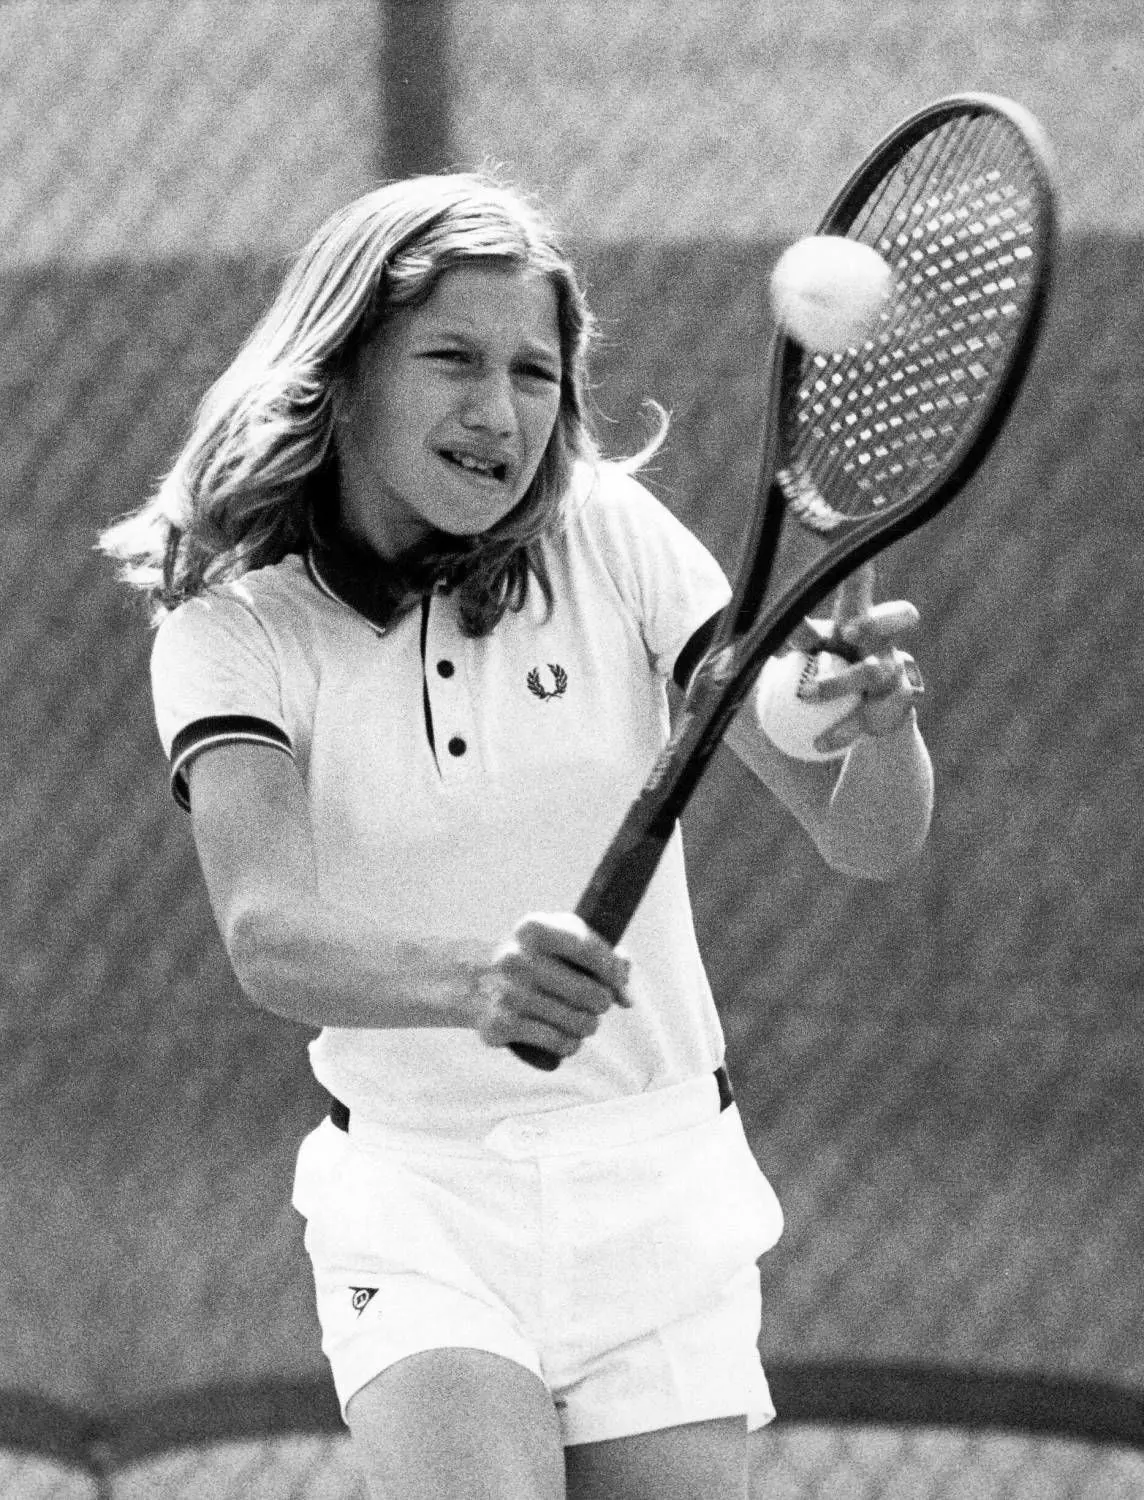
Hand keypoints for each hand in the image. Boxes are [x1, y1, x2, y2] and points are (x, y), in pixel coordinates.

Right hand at [475, 912, 632, 1059]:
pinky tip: (565, 1038)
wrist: (479, 981)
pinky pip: (558, 1043)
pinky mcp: (499, 1025)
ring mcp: (506, 993)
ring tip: (580, 1020)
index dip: (612, 970)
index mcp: (533, 928)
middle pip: (590, 993)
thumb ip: (605, 957)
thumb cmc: (538, 959)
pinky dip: (569, 1044)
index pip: (590, 949)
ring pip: (579, 1022)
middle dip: (601, 1003)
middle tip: (595, 1004)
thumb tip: (626, 998)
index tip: (617, 981)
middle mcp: (515, 957)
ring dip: (587, 1026)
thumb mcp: (565, 941)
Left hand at [792, 562, 924, 755]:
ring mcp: (896, 671)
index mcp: (859, 618)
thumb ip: (785, 641)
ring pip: (872, 671)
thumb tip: (739, 638)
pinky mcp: (900, 705)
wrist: (871, 723)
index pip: (860, 584)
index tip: (845, 548)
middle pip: (898, 616)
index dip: (857, 569)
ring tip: (807, 694)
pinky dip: (843, 729)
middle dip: (878, 619)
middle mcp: (884, 640)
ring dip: (838, 682)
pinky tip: (819, 744)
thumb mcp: (809, 655)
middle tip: (847, 630)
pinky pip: (871, 716)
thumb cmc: (832, 675)